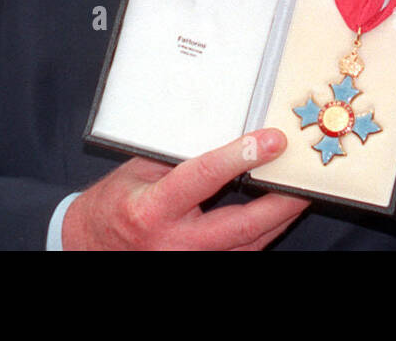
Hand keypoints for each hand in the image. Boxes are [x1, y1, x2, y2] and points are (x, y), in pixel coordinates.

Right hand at [61, 128, 309, 249]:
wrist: (89, 246)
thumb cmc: (116, 202)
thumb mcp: (139, 169)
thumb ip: (179, 153)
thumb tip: (228, 128)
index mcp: (153, 209)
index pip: (204, 178)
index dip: (242, 156)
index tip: (272, 140)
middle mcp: (174, 243)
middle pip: (241, 224)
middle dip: (280, 201)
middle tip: (306, 177)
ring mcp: (188, 262)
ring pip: (249, 244)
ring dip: (279, 218)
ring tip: (301, 191)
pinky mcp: (199, 269)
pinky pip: (242, 253)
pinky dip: (263, 233)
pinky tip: (278, 213)